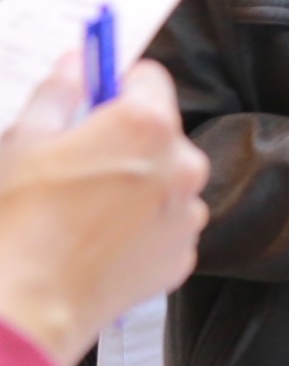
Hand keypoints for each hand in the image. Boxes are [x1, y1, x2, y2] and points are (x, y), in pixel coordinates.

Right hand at [0, 57, 208, 365]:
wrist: (31, 301)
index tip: (97, 93)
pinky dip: (142, 223)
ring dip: (137, 182)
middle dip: (125, 137)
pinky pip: (166, 222)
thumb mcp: (26, 138)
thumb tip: (77, 64)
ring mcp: (189, 212)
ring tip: (85, 205)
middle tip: (78, 157)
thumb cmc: (23, 221)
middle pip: (161, 132)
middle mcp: (182, 165)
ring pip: (166, 179)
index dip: (117, 82)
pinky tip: (100, 236)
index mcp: (147, 126)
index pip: (149, 77)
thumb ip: (60, 91)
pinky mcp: (185, 251)